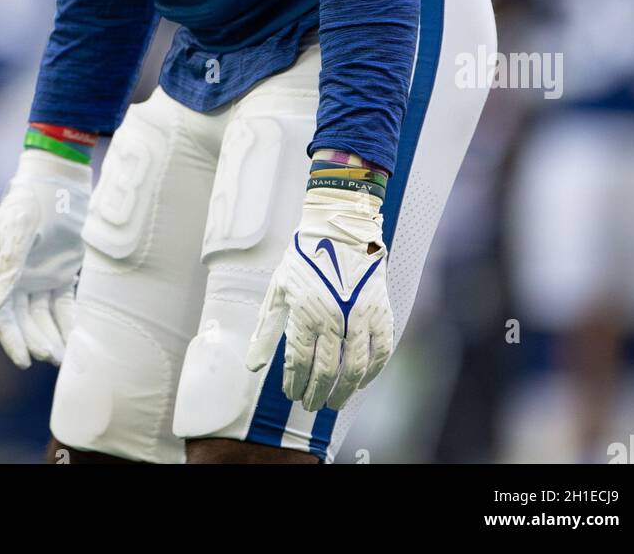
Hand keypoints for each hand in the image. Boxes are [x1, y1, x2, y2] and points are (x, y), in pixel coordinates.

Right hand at [0, 148, 90, 367]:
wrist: (60, 176)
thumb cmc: (32, 197)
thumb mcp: (20, 226)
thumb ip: (9, 264)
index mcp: (2, 269)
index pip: (2, 313)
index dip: (11, 338)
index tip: (24, 358)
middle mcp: (20, 278)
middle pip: (25, 320)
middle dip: (37, 340)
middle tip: (52, 356)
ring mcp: (42, 276)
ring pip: (45, 316)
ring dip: (53, 335)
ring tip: (65, 356)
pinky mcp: (63, 272)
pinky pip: (65, 303)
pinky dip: (70, 320)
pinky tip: (78, 336)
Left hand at [246, 184, 392, 410]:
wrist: (340, 227)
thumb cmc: (304, 259)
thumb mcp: (278, 290)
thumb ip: (266, 329)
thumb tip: (253, 366)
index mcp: (304, 313)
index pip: (299, 362)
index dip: (294, 383)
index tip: (292, 394)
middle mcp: (332, 318)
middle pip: (326, 372)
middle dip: (317, 394)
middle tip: (311, 406)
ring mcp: (359, 316)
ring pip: (354, 369)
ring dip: (344, 392)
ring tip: (335, 402)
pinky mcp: (380, 311)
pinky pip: (381, 352)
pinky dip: (373, 372)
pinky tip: (362, 382)